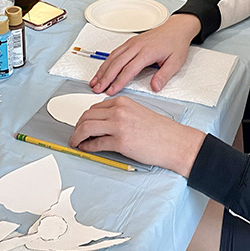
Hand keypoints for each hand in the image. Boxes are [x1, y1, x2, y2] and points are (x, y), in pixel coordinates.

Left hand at [69, 96, 204, 175]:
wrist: (174, 142)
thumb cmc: (160, 131)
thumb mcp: (137, 113)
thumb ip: (119, 114)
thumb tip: (101, 123)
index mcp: (122, 102)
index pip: (94, 108)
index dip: (85, 118)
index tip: (82, 125)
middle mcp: (118, 110)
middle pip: (87, 116)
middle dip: (78, 126)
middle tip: (75, 135)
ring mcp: (118, 125)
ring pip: (86, 128)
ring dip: (77, 136)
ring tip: (75, 143)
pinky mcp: (120, 141)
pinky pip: (96, 143)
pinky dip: (87, 146)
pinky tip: (86, 148)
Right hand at [90, 14, 200, 94]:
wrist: (176, 28)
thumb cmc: (175, 44)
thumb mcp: (175, 62)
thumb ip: (164, 76)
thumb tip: (155, 87)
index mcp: (147, 52)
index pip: (129, 69)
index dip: (119, 82)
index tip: (111, 91)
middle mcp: (137, 46)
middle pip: (116, 63)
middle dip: (105, 77)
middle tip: (97, 88)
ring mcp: (132, 43)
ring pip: (112, 57)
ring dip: (102, 70)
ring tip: (94, 82)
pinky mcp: (130, 42)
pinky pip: (114, 52)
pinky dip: (106, 62)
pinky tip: (102, 70)